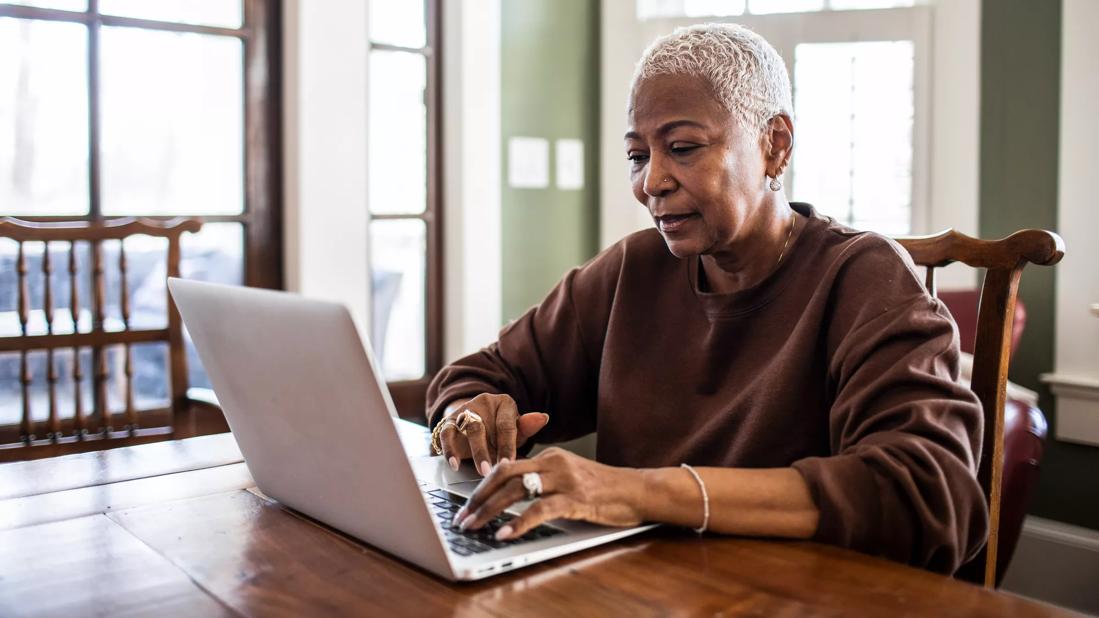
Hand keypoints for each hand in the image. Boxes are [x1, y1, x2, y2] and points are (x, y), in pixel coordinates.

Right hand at [437, 393, 548, 475]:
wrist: (478, 420)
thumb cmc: (502, 429)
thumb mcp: (516, 430)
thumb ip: (527, 427)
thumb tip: (543, 417)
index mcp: (504, 404)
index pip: (506, 425)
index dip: (507, 446)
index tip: (508, 465)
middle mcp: (483, 403)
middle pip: (483, 427)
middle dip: (486, 452)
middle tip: (490, 472)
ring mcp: (465, 411)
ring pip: (466, 429)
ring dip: (473, 452)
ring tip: (478, 471)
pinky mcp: (449, 420)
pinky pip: (446, 433)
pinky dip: (448, 449)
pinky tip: (454, 465)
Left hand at [454, 447, 646, 540]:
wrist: (638, 490)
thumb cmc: (605, 489)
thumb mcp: (570, 477)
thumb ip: (544, 481)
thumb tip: (512, 494)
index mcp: (550, 457)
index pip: (506, 467)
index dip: (483, 486)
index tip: (467, 505)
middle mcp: (554, 463)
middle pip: (504, 475)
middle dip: (478, 498)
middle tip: (462, 517)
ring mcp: (565, 480)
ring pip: (516, 491)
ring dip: (490, 511)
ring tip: (474, 526)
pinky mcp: (576, 498)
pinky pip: (540, 510)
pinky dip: (519, 522)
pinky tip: (506, 533)